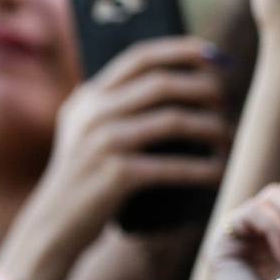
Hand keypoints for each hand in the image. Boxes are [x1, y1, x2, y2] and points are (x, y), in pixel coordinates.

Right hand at [6, 37, 230, 279]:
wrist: (52, 229)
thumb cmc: (84, 179)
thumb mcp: (85, 131)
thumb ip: (112, 104)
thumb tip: (172, 78)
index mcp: (89, 97)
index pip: (140, 58)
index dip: (181, 51)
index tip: (215, 55)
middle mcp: (93, 114)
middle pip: (162, 84)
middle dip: (203, 88)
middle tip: (226, 100)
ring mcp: (103, 144)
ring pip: (173, 121)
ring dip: (210, 127)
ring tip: (227, 137)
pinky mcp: (115, 176)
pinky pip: (172, 166)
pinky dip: (202, 169)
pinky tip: (219, 172)